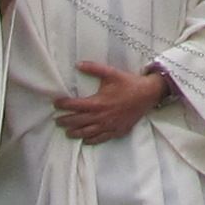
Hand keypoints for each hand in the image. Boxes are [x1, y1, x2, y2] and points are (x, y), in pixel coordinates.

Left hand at [53, 59, 168, 142]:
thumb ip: (93, 68)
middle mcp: (101, 117)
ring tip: (67, 132)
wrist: (148, 94)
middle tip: (57, 120)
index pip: (75, 105)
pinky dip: (91, 140)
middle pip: (78, 121)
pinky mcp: (117, 131)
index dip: (63, 105)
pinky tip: (85, 140)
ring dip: (75, 133)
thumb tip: (77, 64)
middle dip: (65, 121)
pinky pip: (101, 139)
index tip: (56, 104)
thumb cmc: (129, 83)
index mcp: (98, 102)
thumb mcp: (111, 73)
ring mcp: (109, 126)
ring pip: (87, 132)